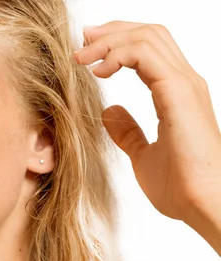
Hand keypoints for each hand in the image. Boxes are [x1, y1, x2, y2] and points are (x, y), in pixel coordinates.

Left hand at [73, 21, 220, 221]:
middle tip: (82, 41)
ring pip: (147, 37)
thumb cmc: (182, 187)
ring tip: (83, 55)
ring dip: (109, 40)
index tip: (89, 52)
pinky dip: (117, 53)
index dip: (118, 43)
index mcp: (177, 94)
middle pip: (149, 34)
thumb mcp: (144, 156)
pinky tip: (99, 69)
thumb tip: (109, 112)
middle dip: (112, 31)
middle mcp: (184, 82)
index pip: (149, 50)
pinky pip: (145, 55)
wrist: (204, 204)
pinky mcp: (178, 92)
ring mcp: (184, 85)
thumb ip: (128, 133)